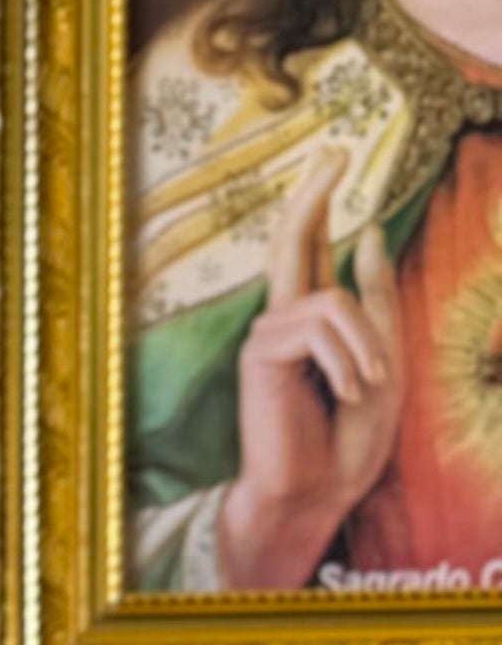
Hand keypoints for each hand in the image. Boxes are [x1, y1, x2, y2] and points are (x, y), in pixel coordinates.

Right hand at [216, 145, 405, 590]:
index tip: (333, 156)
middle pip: (292, 240)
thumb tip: (365, 235)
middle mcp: (284, 320)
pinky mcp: (261, 353)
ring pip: (334, 300)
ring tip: (362, 389)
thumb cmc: (347, 439)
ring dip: (365, 346)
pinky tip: (341, 394)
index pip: (311, 249)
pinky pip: (323, 326)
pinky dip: (346, 360)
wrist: (316, 492)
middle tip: (334, 151)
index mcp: (312, 320)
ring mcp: (268, 335)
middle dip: (313, 195)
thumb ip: (374, 299)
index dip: (320, 200)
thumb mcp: (383, 358)